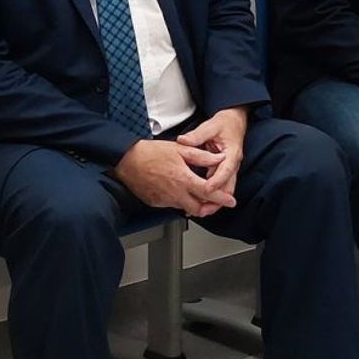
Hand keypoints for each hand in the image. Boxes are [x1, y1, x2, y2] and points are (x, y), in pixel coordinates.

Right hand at [115, 138, 237, 216]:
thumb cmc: (151, 153)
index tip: (231, 201)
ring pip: (185, 208)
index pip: (208, 193)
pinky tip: (180, 192)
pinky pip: (172, 206)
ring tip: (199, 195)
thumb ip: (202, 156)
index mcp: (183, 179)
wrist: (127, 160)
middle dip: (210, 208)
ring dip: (195, 204)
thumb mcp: (180, 149)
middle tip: (216, 202)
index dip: (222, 199)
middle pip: (198, 208)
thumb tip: (219, 158)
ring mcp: (164, 200)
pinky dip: (180, 201)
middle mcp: (175, 193)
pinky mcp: (155, 203)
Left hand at [175, 107, 248, 206]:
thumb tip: (184, 140)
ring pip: (225, 189)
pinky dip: (211, 195)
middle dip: (217, 200)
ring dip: (214, 201)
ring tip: (201, 211)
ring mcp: (229, 168)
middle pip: (228, 186)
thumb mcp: (211, 126)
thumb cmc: (225, 124)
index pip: (226, 170)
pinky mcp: (223, 171)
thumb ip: (197, 135)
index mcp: (232, 153)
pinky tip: (201, 201)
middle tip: (204, 210)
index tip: (207, 189)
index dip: (217, 181)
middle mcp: (232, 163)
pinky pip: (219, 186)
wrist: (235, 121)